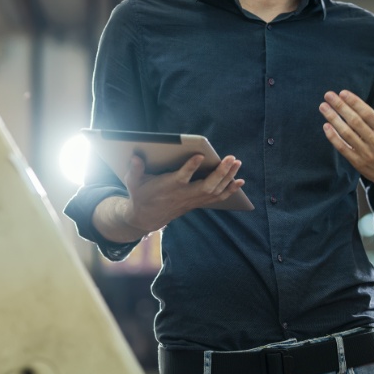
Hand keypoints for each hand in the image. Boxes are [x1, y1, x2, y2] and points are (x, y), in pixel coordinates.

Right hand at [121, 153, 244, 232]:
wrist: (147, 217)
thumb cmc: (141, 195)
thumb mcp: (133, 181)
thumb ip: (135, 169)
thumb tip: (135, 157)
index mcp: (169, 186)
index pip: (181, 177)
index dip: (191, 167)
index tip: (200, 156)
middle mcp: (184, 194)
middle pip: (206, 186)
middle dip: (221, 172)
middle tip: (231, 158)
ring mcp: (193, 200)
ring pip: (215, 191)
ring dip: (228, 178)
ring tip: (237, 164)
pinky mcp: (198, 203)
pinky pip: (217, 198)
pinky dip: (230, 190)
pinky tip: (240, 182)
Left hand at [319, 90, 373, 198]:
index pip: (370, 116)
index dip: (356, 104)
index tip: (344, 93)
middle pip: (356, 123)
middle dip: (341, 107)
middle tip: (329, 95)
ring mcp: (368, 156)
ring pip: (347, 135)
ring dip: (334, 119)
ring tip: (323, 107)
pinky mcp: (359, 164)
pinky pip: (344, 149)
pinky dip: (334, 138)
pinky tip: (326, 126)